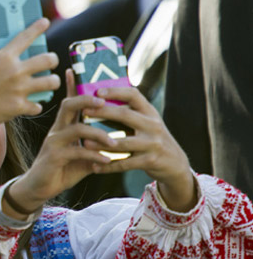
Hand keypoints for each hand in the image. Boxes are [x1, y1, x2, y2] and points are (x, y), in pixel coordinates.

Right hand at [0, 18, 59, 127]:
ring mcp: (19, 90)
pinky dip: (34, 105)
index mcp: (4, 57)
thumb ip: (4, 61)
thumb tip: (20, 61)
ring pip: (51, 82)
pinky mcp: (18, 107)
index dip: (38, 27)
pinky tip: (30, 104)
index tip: (44, 22)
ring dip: (52, 82)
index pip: (26, 37)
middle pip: (49, 60)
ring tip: (48, 82)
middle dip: (53, 60)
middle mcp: (15, 71)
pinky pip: (38, 105)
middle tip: (50, 62)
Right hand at [5, 69, 111, 216]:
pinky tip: (106, 161)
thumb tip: (115, 140)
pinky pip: (77, 151)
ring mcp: (54, 142)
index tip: (76, 70)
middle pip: (69, 106)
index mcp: (63, 126)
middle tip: (103, 101)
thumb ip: (94, 146)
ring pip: (76, 129)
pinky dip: (94, 155)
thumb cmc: (61, 169)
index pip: (69, 101)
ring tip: (114, 142)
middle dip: (86, 100)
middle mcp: (57, 130)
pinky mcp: (54, 157)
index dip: (72, 85)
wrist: (39, 188)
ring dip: (98, 133)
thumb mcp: (80, 155)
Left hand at [83, 86, 196, 211]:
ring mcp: (153, 143)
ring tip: (84, 143)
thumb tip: (99, 96)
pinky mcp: (150, 161)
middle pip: (125, 115)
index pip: (133, 95)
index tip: (97, 91)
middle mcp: (152, 124)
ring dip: (101, 143)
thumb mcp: (147, 121)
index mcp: (149, 111)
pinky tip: (95, 166)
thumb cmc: (152, 137)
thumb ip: (129, 111)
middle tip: (84, 112)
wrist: (175, 163)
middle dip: (103, 112)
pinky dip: (109, 166)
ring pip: (122, 143)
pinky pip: (125, 164)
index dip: (115, 91)